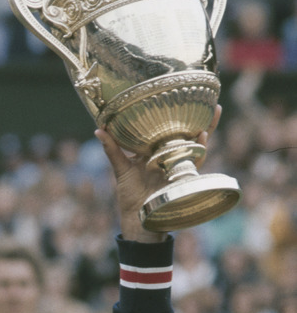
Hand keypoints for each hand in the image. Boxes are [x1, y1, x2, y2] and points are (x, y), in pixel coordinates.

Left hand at [94, 105, 221, 242]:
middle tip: (206, 98)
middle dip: (197, 117)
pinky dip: (199, 149)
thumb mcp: (120, 168)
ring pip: (195, 144)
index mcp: (153, 149)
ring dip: (206, 129)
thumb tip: (98, 129)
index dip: (171, 114)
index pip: (164, 128)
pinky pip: (194, 160)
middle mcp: (168, 154)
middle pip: (185, 132)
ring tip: (213, 112)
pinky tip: (203, 137)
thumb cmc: (129, 194)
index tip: (175, 95)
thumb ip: (112, 149)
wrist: (138, 217)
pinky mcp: (183, 175)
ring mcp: (178, 164)